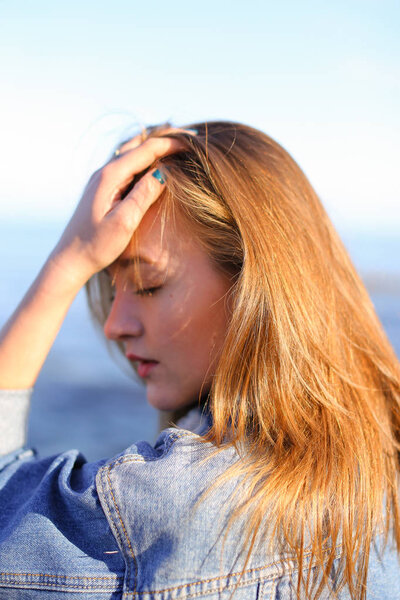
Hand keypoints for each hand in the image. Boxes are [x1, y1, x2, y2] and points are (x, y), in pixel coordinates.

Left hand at [50, 134, 183, 287]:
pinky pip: (126, 165)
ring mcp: (101, 178)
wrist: (71, 258)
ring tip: (176, 148)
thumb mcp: (124, 222)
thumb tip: (164, 172)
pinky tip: (154, 166)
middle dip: (164, 140)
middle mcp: (104, 171)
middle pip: (138, 144)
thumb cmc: (97, 245)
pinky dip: (144, 160)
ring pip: (131, 153)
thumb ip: (144, 194)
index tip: (193, 143)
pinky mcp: (102, 188)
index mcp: (110, 176)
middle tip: (189, 140)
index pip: (146, 150)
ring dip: (153, 148)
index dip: (171, 144)